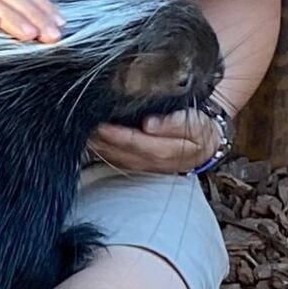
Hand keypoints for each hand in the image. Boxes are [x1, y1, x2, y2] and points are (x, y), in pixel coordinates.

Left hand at [87, 105, 225, 175]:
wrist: (206, 145)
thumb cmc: (200, 130)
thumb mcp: (196, 124)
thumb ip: (174, 123)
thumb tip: (149, 124)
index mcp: (166, 152)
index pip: (135, 142)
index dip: (116, 134)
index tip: (101, 123)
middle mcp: (151, 162)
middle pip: (119, 152)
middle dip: (101, 139)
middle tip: (83, 123)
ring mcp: (142, 166)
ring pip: (114, 158)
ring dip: (98, 145)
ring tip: (82, 129)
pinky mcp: (137, 164)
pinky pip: (115, 159)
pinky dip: (102, 149)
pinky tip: (92, 138)